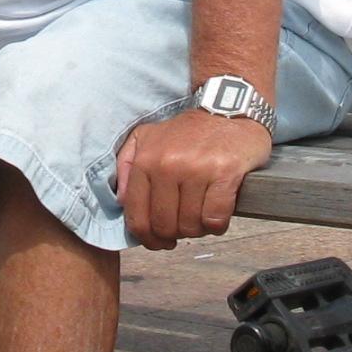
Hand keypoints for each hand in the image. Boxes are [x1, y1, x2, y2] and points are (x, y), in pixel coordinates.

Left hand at [115, 109, 271, 250]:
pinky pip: (215, 218)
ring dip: (197, 229)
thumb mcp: (146, 137)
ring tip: (200, 217)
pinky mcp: (224, 174)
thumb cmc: (189, 131)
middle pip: (165, 226)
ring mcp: (197, 170)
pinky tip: (217, 214)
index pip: (138, 217)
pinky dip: (217, 224)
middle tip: (183, 228)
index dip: (147, 238)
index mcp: (146, 160)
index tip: (158, 241)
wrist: (229, 110)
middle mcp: (167, 165)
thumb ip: (127, 166)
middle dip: (174, 236)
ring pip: (190, 226)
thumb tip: (122, 200)